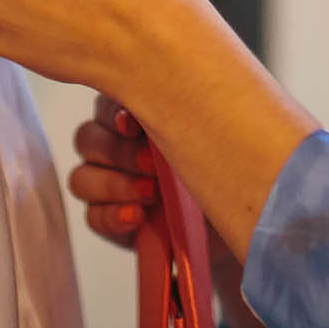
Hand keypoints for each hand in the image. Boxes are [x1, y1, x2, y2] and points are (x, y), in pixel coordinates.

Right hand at [73, 93, 273, 327]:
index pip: (107, 105)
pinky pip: (92, 217)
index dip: (113, 113)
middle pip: (87, 139)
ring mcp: (112, 186)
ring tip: (151, 194)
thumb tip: (157, 105)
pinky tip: (138, 217)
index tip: (133, 125)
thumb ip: (182, 117)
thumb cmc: (230, 168)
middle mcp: (119, 147)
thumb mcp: (211, 137)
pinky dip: (112, 216)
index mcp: (138, 117)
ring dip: (114, 185)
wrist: (247, 219)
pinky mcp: (113, 222)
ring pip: (81, 178)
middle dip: (118, 152)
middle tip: (152, 165)